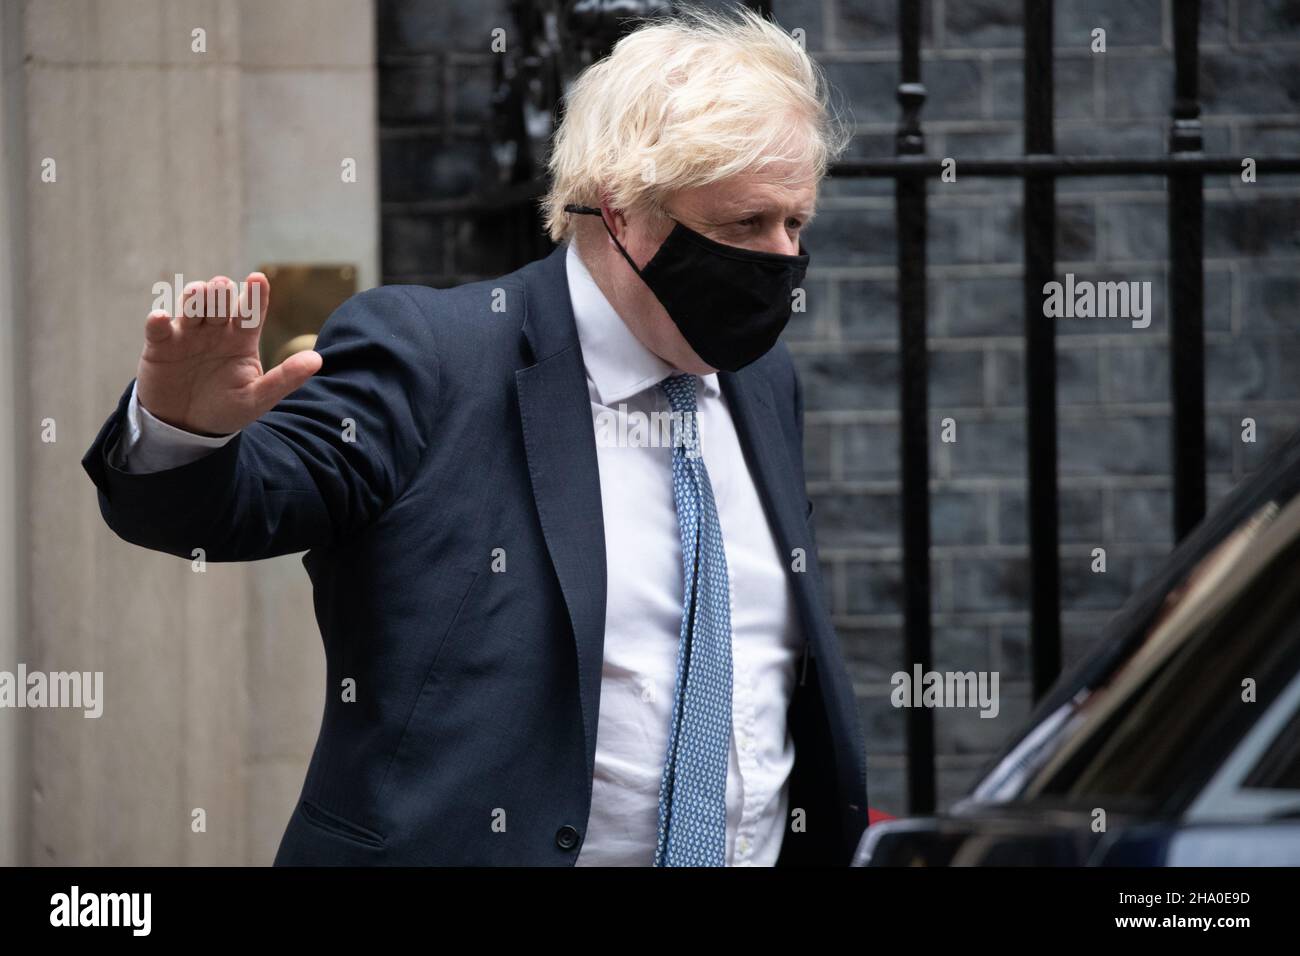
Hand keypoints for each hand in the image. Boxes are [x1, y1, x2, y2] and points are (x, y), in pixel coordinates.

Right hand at [135, 272, 321, 434]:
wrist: (188, 427)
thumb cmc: (227, 408)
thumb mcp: (258, 397)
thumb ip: (286, 378)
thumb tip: (317, 360)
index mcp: (242, 338)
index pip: (251, 311)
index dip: (255, 295)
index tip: (258, 279)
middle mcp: (215, 330)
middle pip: (219, 303)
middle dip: (220, 293)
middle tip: (222, 287)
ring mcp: (187, 334)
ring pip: (191, 308)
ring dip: (194, 299)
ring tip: (200, 293)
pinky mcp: (160, 346)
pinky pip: (158, 329)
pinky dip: (157, 322)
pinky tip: (159, 318)